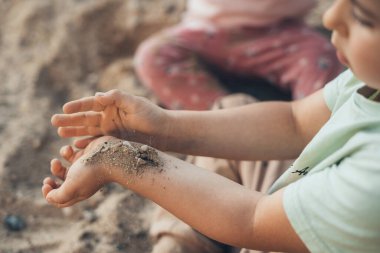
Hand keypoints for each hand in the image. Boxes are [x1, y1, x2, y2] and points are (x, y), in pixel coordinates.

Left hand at [42, 136, 116, 207]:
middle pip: (61, 185)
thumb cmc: (90, 173)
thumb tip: (49, 197)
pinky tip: (70, 148)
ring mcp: (83, 168)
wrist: (109, 155)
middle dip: (51, 181)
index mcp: (79, 192)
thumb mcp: (71, 188)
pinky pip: (70, 153)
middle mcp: (81, 181)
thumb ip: (57, 196)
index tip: (46, 185)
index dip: (50, 195)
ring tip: (57, 160)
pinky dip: (66, 151)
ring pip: (64, 168)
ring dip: (56, 164)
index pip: (61, 200)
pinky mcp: (85, 154)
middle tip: (47, 179)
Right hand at [51, 90, 169, 146]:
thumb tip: (97, 96)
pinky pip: (97, 142)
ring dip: (74, 132)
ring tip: (60, 134)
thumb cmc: (152, 115)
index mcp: (113, 105)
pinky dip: (87, 144)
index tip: (64, 108)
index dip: (78, 106)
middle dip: (70, 120)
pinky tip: (76, 146)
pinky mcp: (114, 142)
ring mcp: (111, 130)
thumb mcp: (135, 103)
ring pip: (88, 130)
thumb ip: (116, 98)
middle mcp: (109, 116)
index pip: (91, 104)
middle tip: (54, 122)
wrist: (164, 133)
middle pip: (86, 118)